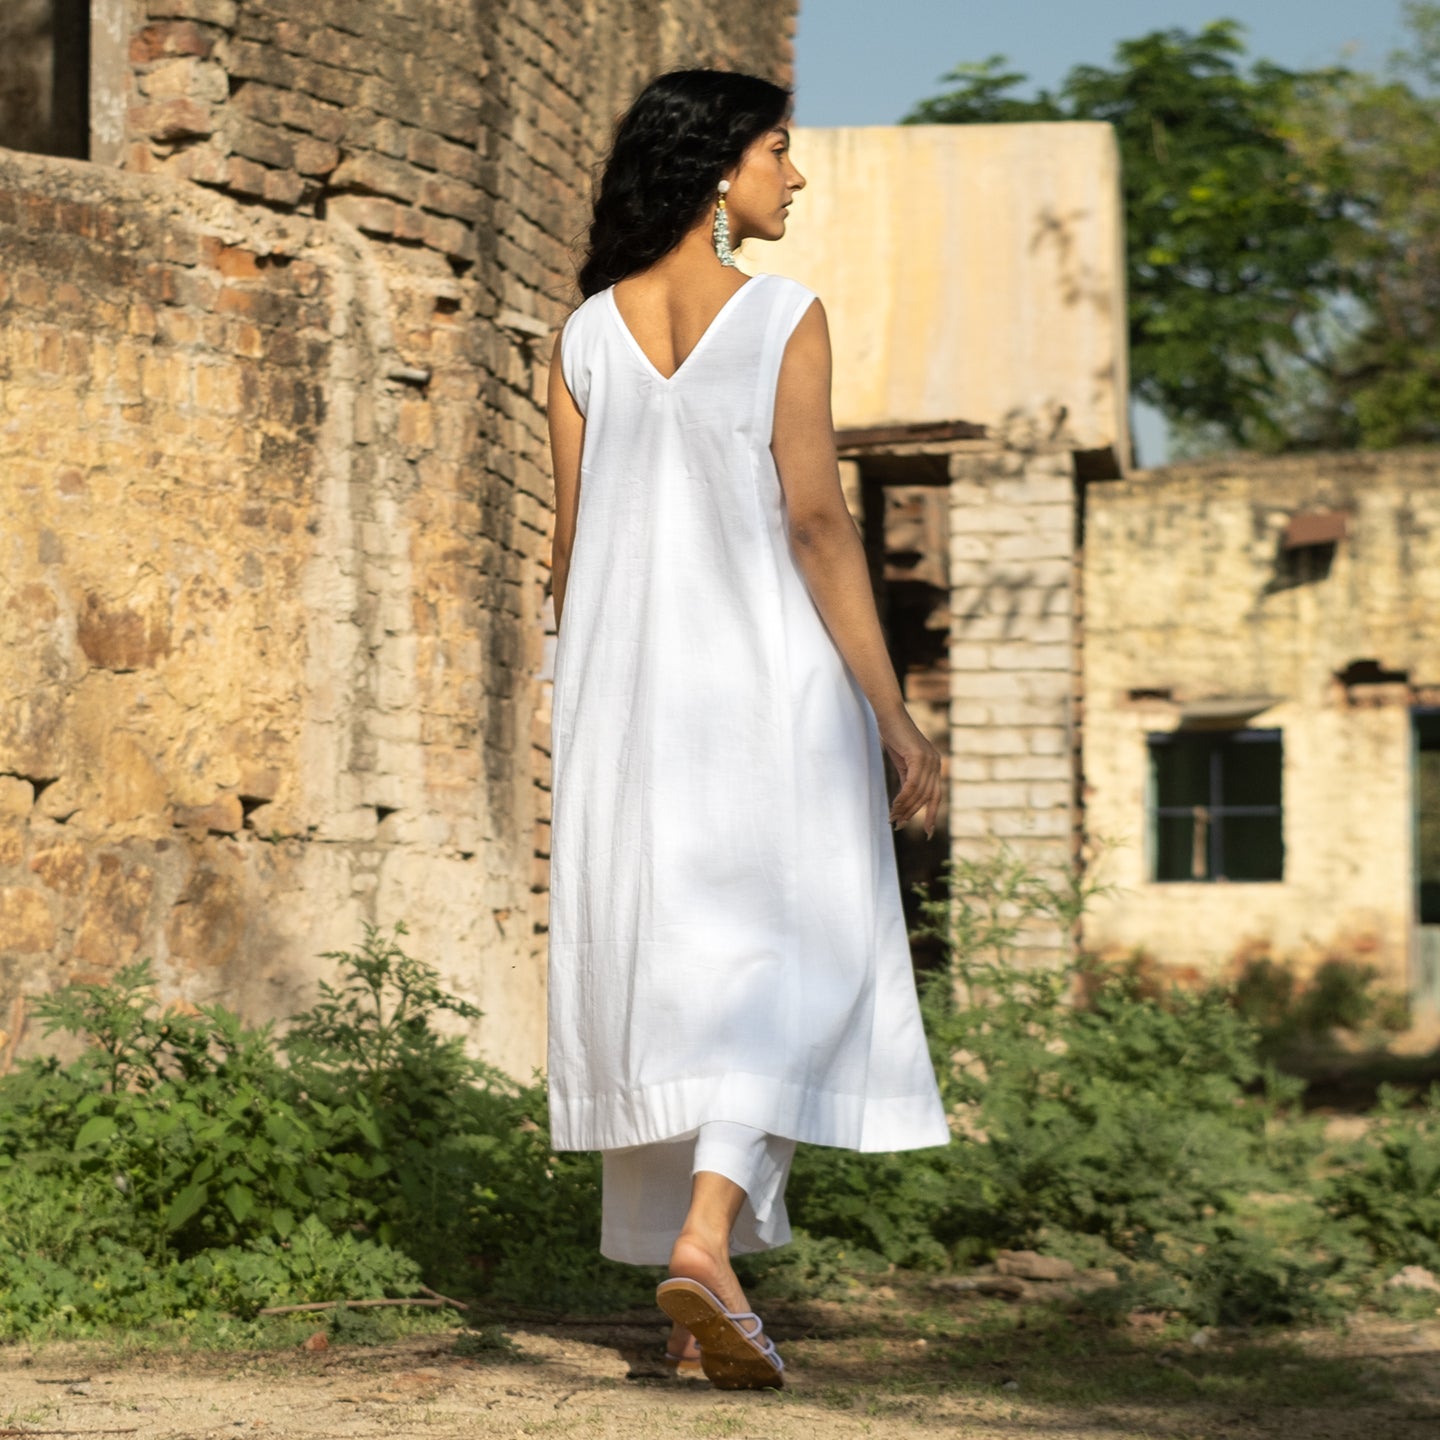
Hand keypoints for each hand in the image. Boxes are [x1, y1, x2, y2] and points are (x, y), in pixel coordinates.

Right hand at [878, 709, 941, 838]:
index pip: (936, 796)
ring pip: (919, 793)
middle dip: (912, 813)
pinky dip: (903, 797)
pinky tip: (894, 805)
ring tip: (893, 817)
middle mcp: (936, 763)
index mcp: (934, 765)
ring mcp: (929, 759)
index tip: (929, 832)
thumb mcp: (903, 763)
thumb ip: (907, 781)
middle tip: (898, 825)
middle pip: (926, 797)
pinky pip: (912, 784)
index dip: (932, 815)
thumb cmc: (894, 737)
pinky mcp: (919, 756)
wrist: (889, 714)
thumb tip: (905, 803)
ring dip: (905, 808)